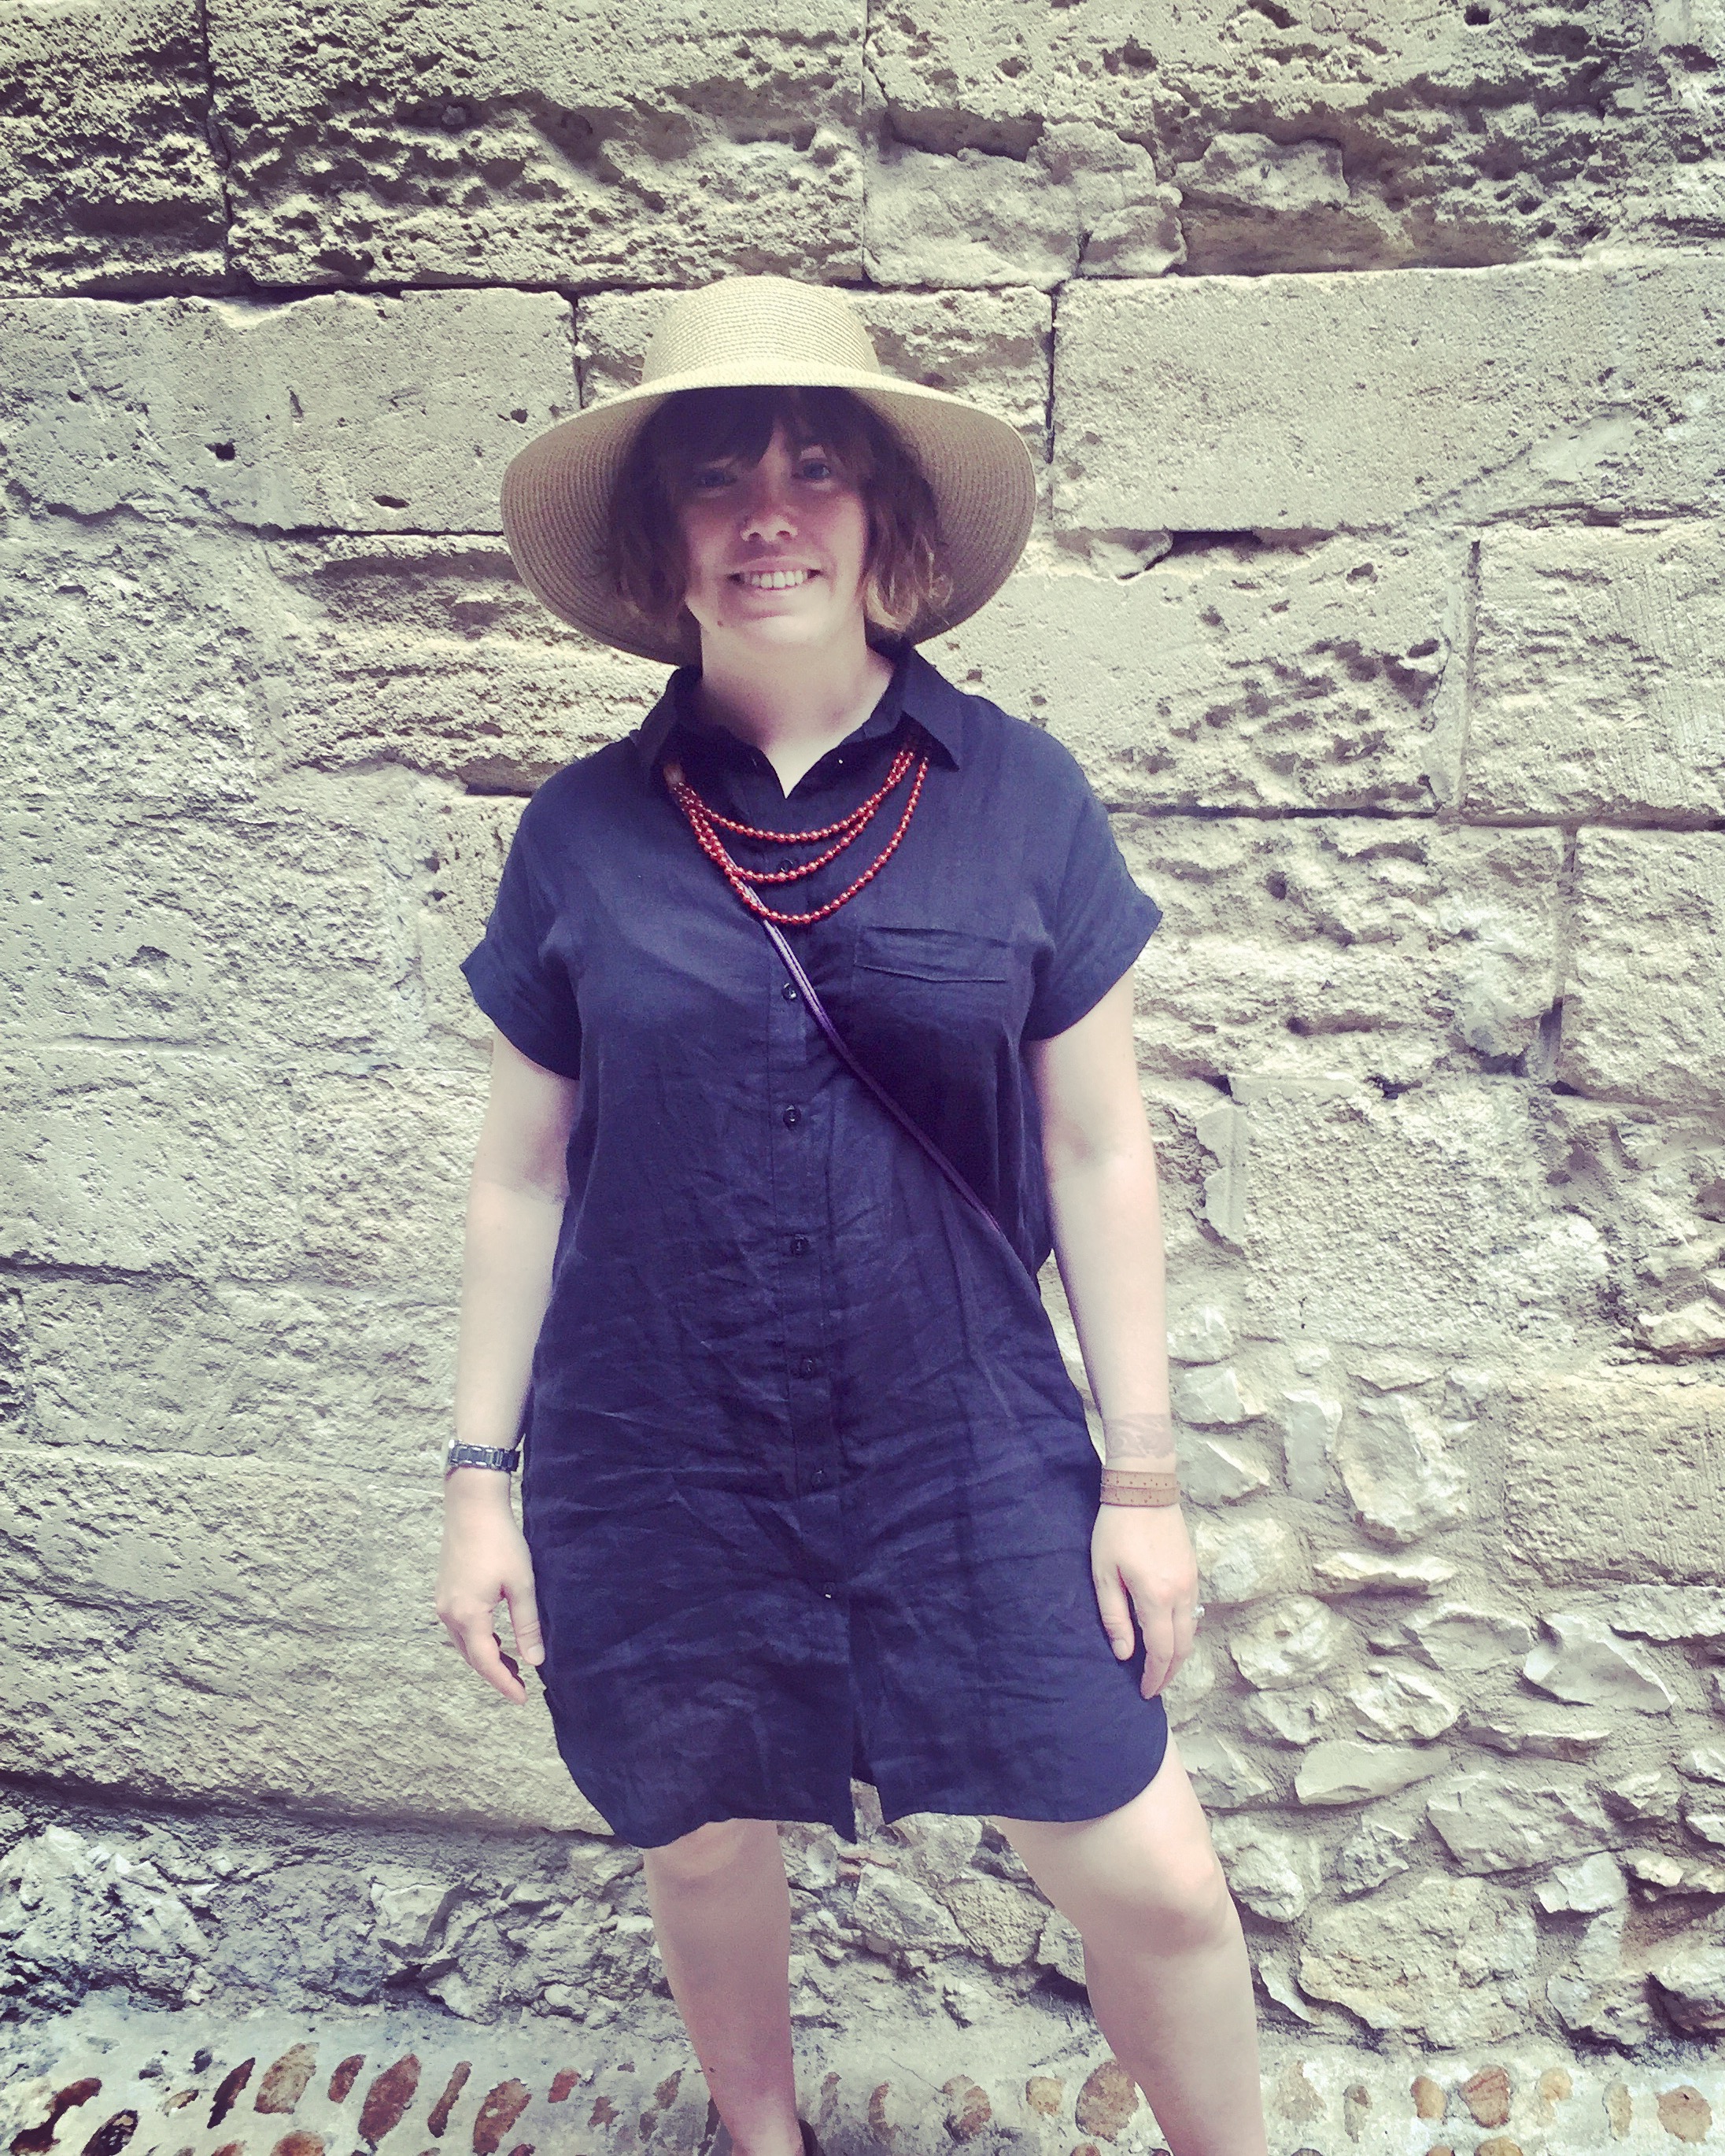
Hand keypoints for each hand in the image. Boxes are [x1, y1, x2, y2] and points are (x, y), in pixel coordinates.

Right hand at [435, 1478, 544, 1703]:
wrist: (472, 1506)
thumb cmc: (500, 1541)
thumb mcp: (521, 1584)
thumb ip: (527, 1625)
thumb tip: (535, 1660)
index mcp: (468, 1615)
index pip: (486, 1662)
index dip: (504, 1684)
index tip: (522, 1699)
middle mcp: (449, 1613)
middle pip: (472, 1657)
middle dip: (495, 1674)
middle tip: (521, 1685)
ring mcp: (443, 1603)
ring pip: (463, 1644)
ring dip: (486, 1657)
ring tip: (512, 1665)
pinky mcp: (444, 1592)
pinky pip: (459, 1628)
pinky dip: (477, 1640)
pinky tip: (495, 1637)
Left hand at [1091, 1502, 1200, 1700]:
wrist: (1145, 1489)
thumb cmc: (1116, 1530)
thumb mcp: (1104, 1573)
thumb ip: (1114, 1616)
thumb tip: (1124, 1654)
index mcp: (1156, 1597)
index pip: (1161, 1652)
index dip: (1155, 1677)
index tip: (1145, 1692)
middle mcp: (1181, 1595)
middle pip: (1182, 1648)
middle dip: (1170, 1673)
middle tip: (1154, 1687)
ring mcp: (1191, 1582)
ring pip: (1191, 1632)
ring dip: (1178, 1654)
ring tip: (1161, 1668)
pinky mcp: (1194, 1571)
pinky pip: (1193, 1613)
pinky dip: (1183, 1633)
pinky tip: (1168, 1635)